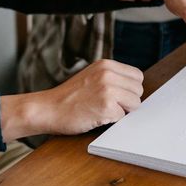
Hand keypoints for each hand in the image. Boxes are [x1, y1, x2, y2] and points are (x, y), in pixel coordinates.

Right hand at [0, 60, 143, 139]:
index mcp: (106, 64)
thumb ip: (111, 77)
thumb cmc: (68, 97)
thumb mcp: (91, 76)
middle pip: (138, 90)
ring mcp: (108, 89)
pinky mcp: (106, 106)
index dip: (129, 89)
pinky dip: (112, 120)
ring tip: (102, 109)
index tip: (117, 96)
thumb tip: (134, 88)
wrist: (48, 108)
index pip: (137, 76)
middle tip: (108, 104)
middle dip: (128, 100)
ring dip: (122, 111)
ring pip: (135, 103)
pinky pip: (123, 116)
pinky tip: (96, 116)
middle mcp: (108, 73)